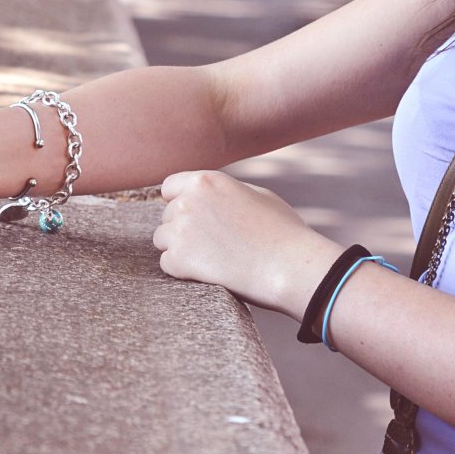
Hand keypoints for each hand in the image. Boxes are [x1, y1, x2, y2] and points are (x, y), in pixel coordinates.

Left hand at [152, 169, 337, 316]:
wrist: (292, 267)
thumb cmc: (283, 232)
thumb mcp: (257, 195)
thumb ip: (225, 191)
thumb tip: (208, 194)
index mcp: (206, 181)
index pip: (170, 187)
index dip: (179, 202)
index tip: (194, 218)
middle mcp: (188, 201)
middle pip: (168, 216)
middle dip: (184, 229)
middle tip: (215, 245)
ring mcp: (181, 230)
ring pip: (163, 239)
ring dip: (180, 249)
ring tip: (213, 259)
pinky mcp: (178, 259)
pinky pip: (167, 264)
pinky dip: (183, 271)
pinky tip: (210, 272)